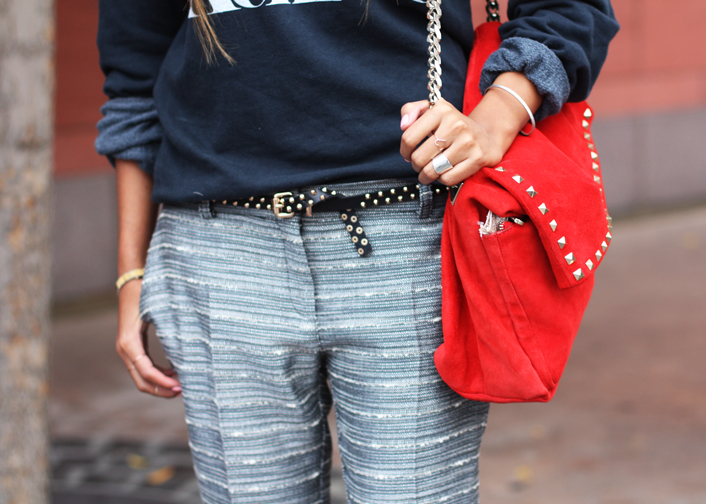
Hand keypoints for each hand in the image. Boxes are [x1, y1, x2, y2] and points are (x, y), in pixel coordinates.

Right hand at [116, 279, 180, 397]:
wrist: (132, 281)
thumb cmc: (146, 292)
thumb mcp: (158, 309)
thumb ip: (169, 328)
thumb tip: (186, 348)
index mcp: (130, 342)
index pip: (147, 371)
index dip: (163, 382)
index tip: (181, 386)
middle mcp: (124, 348)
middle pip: (141, 381)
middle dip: (161, 389)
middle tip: (183, 391)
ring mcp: (126, 349)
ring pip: (141, 377)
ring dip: (159, 384)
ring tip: (181, 384)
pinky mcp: (132, 346)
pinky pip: (142, 367)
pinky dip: (156, 374)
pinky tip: (173, 373)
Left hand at [400, 72, 541, 185]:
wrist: (487, 135)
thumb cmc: (451, 125)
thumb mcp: (431, 110)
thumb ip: (410, 110)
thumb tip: (403, 125)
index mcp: (441, 110)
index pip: (408, 138)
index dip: (404, 151)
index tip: (408, 154)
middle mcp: (455, 124)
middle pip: (418, 158)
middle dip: (415, 165)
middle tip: (420, 164)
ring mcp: (467, 142)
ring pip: (432, 171)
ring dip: (426, 176)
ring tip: (428, 172)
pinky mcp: (477, 159)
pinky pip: (447, 179)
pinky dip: (442, 180)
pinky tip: (444, 173)